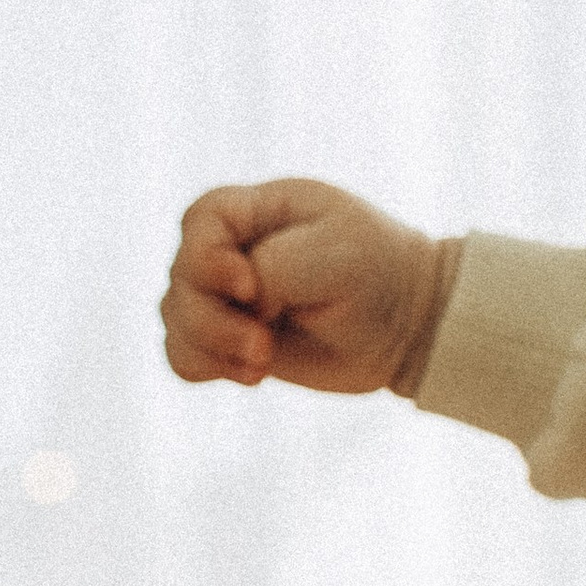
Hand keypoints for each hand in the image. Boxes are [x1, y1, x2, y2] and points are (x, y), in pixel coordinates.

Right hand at [161, 178, 454, 396]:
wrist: (409, 324)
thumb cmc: (380, 272)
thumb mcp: (334, 256)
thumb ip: (272, 271)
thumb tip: (239, 307)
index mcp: (258, 210)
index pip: (200, 220)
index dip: (207, 257)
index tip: (249, 286)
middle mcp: (234, 249)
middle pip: (181, 277)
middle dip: (211, 320)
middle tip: (262, 346)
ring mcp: (229, 296)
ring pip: (175, 319)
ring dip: (210, 348)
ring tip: (260, 363)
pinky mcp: (232, 339)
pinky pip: (184, 355)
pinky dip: (206, 368)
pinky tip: (250, 375)